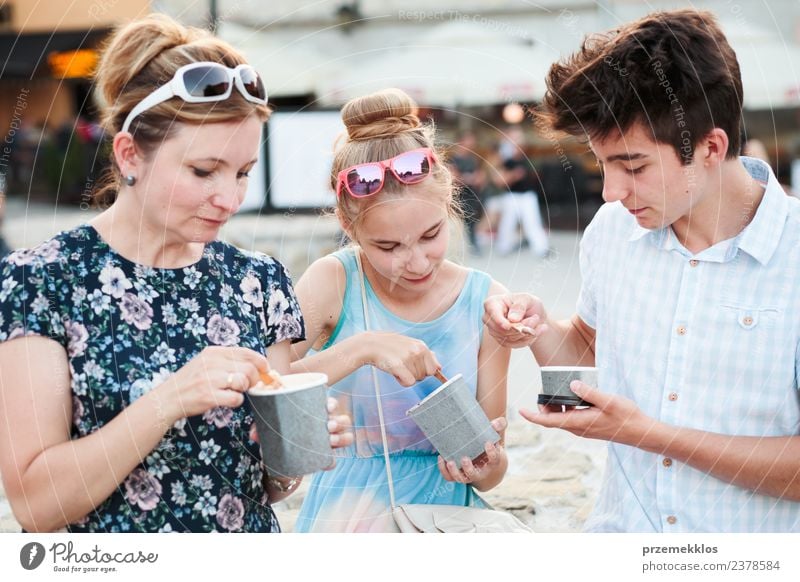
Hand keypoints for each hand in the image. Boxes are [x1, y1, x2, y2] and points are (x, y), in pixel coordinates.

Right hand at [153, 346, 267, 424]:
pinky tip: (227, 401)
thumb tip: (256, 365)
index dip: (260, 361)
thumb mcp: (205, 362)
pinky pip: (236, 398)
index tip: (266, 369)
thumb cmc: (190, 382)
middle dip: (254, 379)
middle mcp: (212, 363)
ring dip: (243, 390)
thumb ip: (227, 360)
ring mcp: (210, 379)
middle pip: (249, 368)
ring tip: (233, 392)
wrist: (167, 398)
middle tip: (248, 385)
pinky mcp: (209, 395)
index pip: (246, 352)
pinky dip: (236, 402)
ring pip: (243, 382)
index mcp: (213, 352)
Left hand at [248, 397, 352, 467]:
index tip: (328, 407)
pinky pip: (334, 459)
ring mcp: (329, 441)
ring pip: (345, 437)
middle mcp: (327, 425)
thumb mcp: (270, 429)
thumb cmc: (278, 434)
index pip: (331, 404)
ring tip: (330, 441)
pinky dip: (332, 461)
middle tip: (328, 426)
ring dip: (341, 438)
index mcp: (316, 413)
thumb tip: (253, 434)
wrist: (279, 459)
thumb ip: (261, 429)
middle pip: (342, 420)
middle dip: (338, 422)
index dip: (332, 404)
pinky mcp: (325, 458)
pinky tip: (328, 462)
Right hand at [364, 332, 440, 386]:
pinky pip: (409, 383)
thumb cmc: (389, 346)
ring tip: (396, 365)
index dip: (424, 372)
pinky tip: (394, 372)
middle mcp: (418, 351)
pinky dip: (401, 381)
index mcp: (422, 346)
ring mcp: (409, 358)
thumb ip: (426, 355)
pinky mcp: (399, 365)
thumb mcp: (410, 345)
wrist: (370, 345)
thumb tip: (439, 367)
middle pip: (425, 376)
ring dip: (405, 376)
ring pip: (416, 380)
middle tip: (402, 365)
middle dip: (414, 374)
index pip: (434, 369)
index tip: (414, 369)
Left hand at [437, 417, 507, 483]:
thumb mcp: (494, 434)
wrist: (483, 456)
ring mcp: (468, 474)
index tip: (487, 443)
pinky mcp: (458, 474)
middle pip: (474, 475)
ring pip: (461, 479)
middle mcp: (480, 471)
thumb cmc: (488, 442)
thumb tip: (496, 423)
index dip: (492, 453)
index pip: (494, 460)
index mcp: (492, 462)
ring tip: (449, 461)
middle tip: (464, 458)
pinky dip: (443, 470)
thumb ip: (498, 426)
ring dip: (454, 472)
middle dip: (469, 469)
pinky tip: (441, 457)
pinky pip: (449, 477)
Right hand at [483, 293, 548, 347]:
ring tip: (536, 321)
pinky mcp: (501, 341)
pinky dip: (528, 339)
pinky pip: (514, 344)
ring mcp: (494, 331)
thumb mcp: (527, 299)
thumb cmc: (526, 303)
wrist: (532, 314)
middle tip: (536, 317)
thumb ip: (519, 306)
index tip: (508, 326)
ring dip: (527, 332)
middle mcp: (489, 318)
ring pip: (510, 338)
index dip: (500, 321)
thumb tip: (512, 319)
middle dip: (522, 327)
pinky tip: (536, 331)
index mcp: (492, 303)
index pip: (493, 314)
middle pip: (502, 330)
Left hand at [520, 381, 656, 446]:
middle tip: (543, 390)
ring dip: (555, 407)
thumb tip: (572, 384)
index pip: (549, 422)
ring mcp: (583, 429)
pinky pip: (571, 418)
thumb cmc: (626, 417)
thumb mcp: (609, 401)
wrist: (641, 432)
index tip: (520, 411)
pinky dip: (566, 408)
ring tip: (556, 390)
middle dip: (543, 407)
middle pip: (552, 420)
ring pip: (562, 419)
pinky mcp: (589, 426)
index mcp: (579, 423)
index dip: (533, 417)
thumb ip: (589, 392)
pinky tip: (573, 396)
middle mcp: (578, 428)